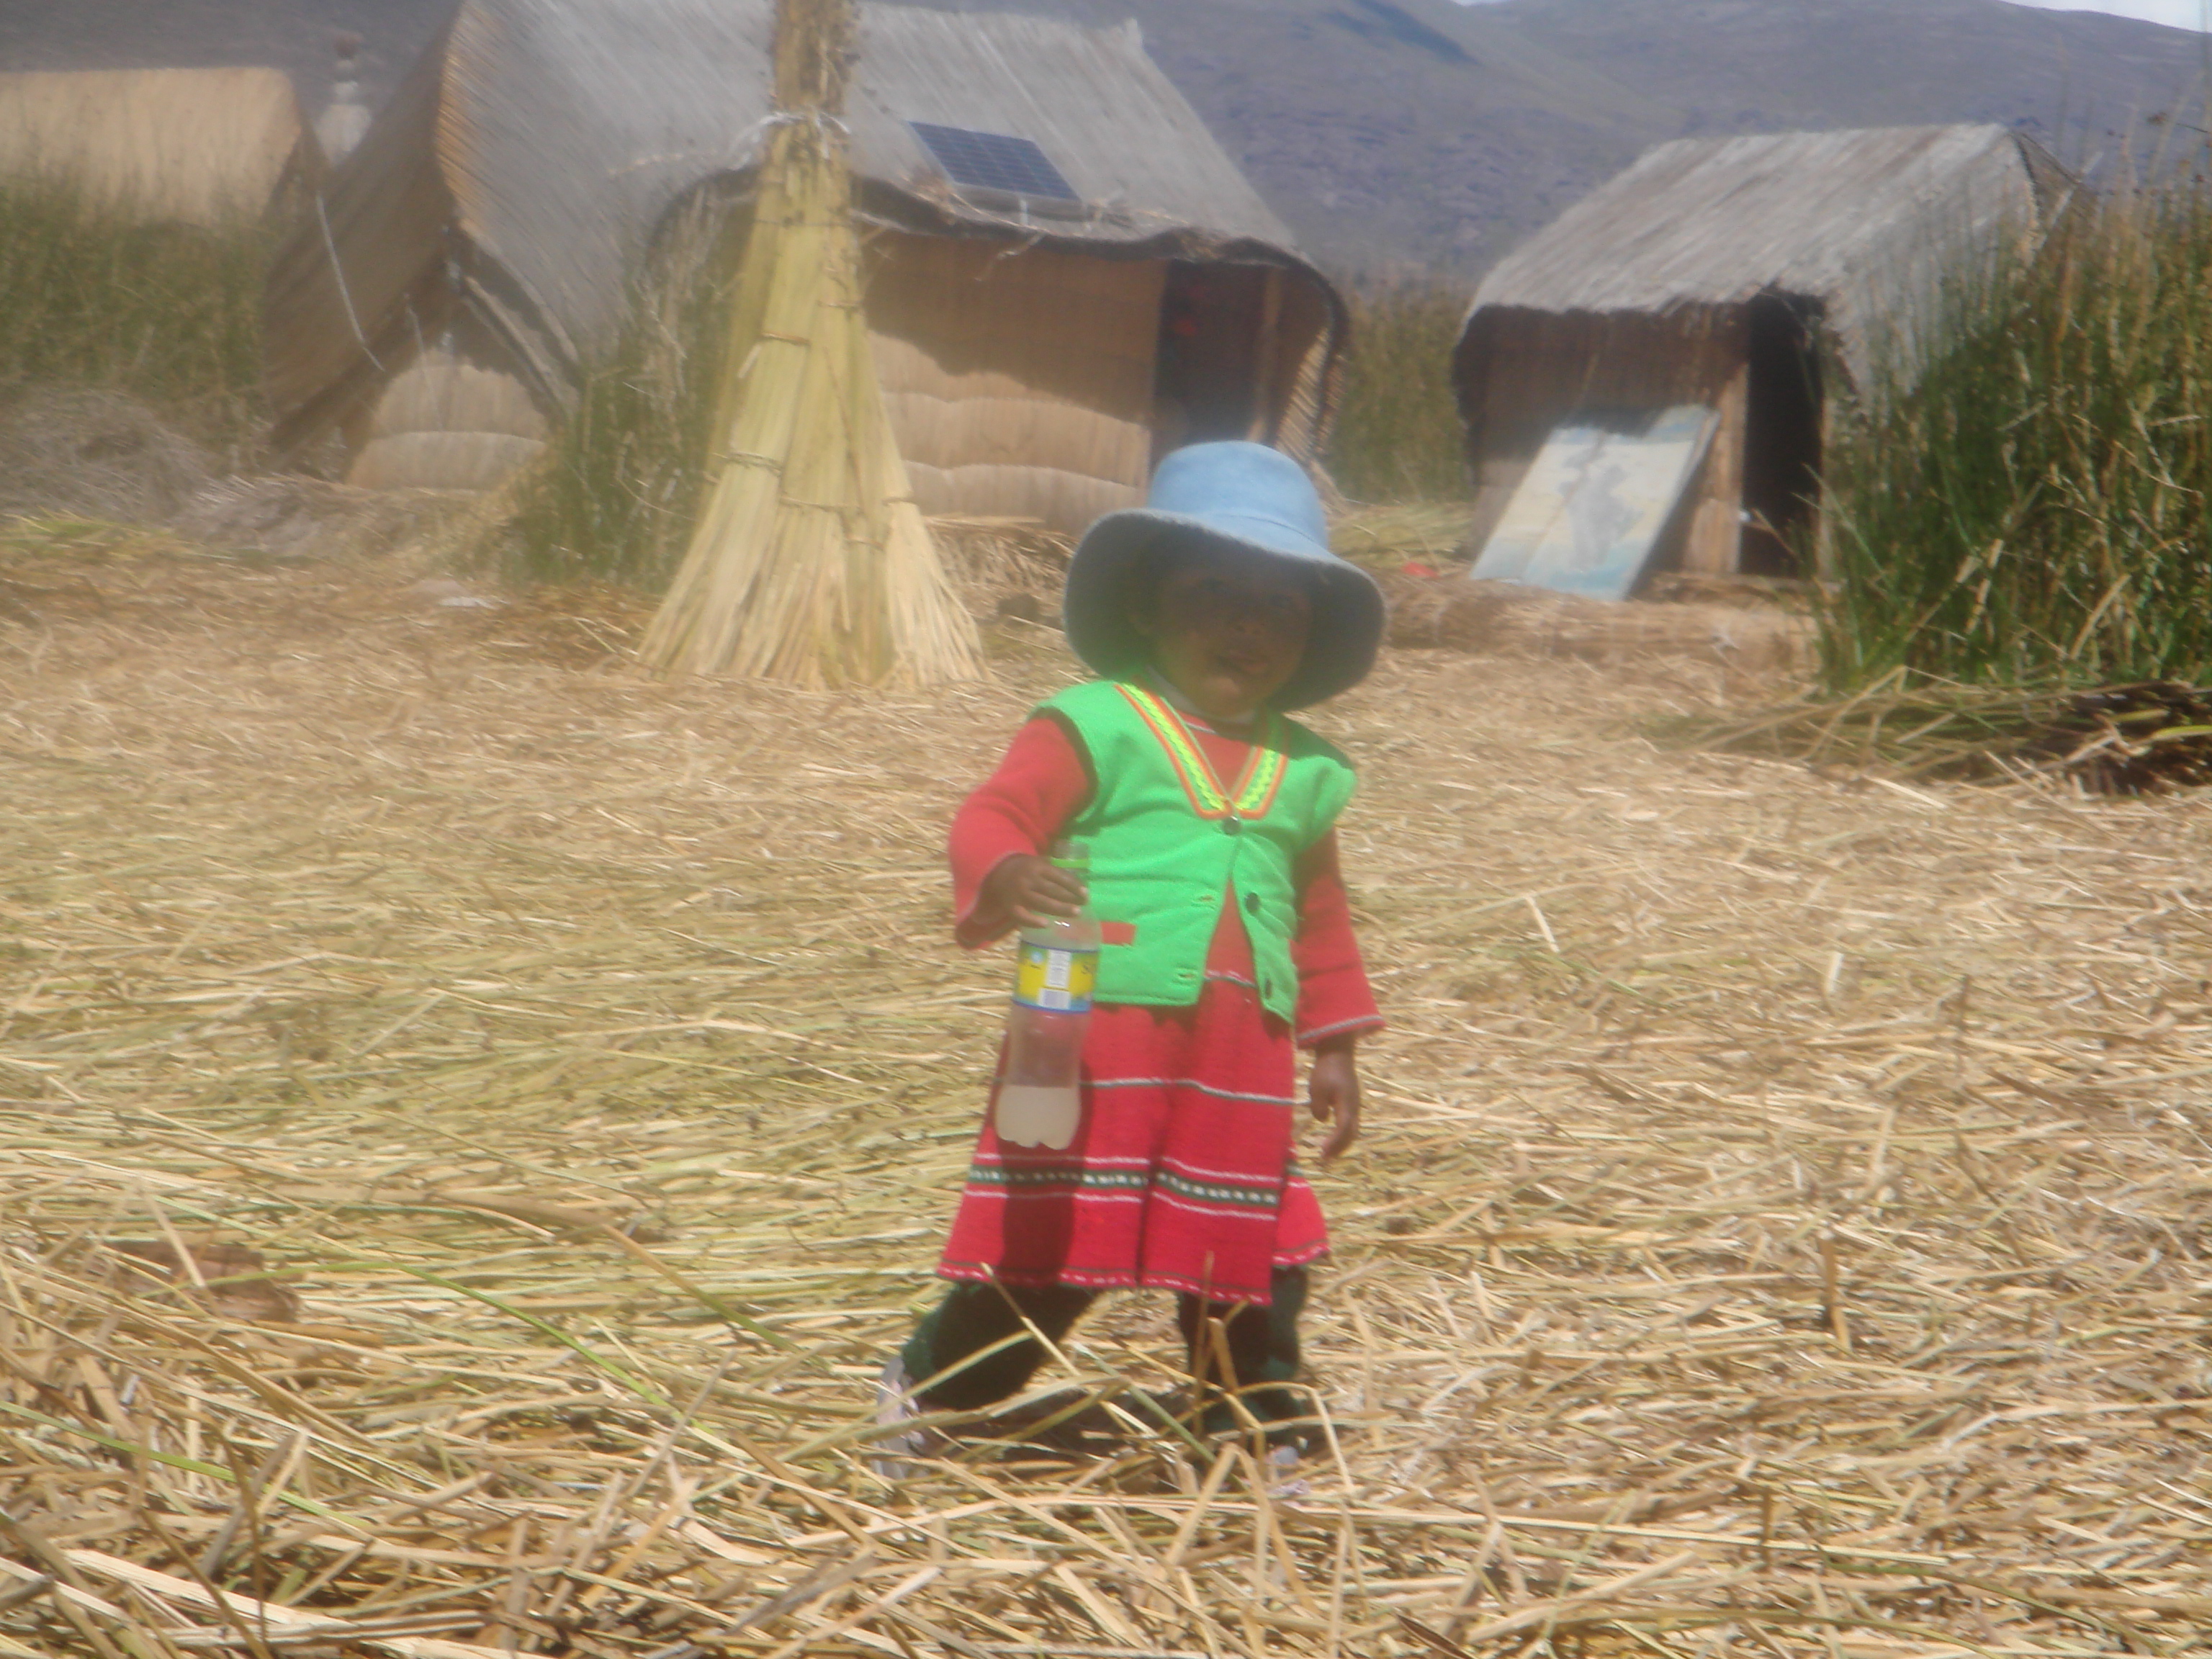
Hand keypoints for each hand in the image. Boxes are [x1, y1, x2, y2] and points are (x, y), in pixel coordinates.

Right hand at [982, 854, 1087, 929]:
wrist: (999, 873)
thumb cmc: (1028, 869)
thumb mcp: (1040, 864)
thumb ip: (1055, 872)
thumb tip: (1079, 886)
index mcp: (1038, 867)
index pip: (1060, 876)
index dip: (1074, 885)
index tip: (1086, 894)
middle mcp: (1029, 879)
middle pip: (1052, 890)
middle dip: (1070, 898)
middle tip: (1083, 905)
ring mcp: (1019, 894)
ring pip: (1041, 903)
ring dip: (1060, 909)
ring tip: (1075, 913)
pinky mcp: (1011, 907)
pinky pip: (1022, 917)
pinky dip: (1033, 921)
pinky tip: (1045, 924)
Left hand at [1307, 1035, 1361, 1163]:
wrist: (1338, 1053)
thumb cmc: (1326, 1070)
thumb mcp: (1317, 1089)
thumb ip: (1318, 1107)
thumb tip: (1323, 1120)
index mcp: (1347, 1104)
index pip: (1343, 1130)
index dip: (1334, 1143)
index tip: (1322, 1152)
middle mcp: (1354, 1107)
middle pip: (1351, 1133)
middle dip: (1339, 1148)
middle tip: (1325, 1159)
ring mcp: (1355, 1104)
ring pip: (1353, 1129)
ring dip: (1342, 1142)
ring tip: (1329, 1152)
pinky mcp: (1352, 1101)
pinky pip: (1351, 1122)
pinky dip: (1343, 1133)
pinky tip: (1334, 1136)